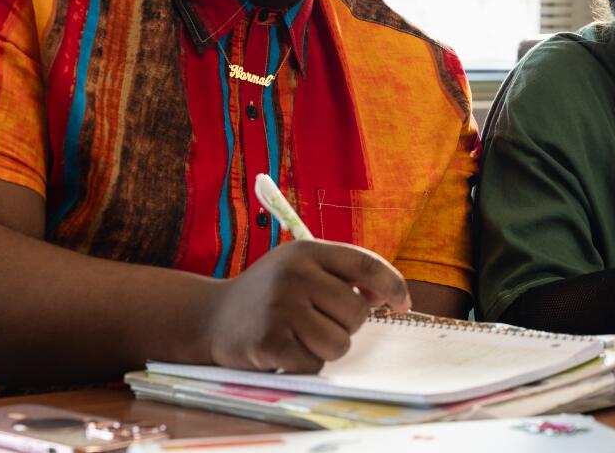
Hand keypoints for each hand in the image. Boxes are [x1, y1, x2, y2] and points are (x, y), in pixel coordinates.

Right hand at [206, 240, 409, 373]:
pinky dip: (304, 364)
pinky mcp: (269, 341)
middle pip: (356, 313)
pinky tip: (283, 349)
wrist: (210, 316)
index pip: (365, 264)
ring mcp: (280, 307)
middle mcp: (294, 274)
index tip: (404, 305)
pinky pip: (313, 364)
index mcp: (307, 250)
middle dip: (346, 326)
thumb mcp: (302, 269)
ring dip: (325, 348)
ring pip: (339, 343)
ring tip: (299, 335)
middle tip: (318, 321)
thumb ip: (343, 276)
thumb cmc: (270, 294)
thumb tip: (386, 296)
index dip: (392, 285)